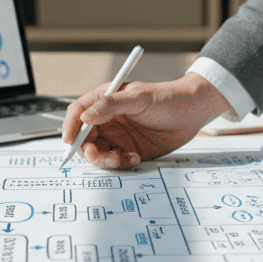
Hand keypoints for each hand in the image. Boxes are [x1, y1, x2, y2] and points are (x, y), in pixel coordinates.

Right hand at [61, 73, 230, 169]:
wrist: (193, 112)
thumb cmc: (167, 98)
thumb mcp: (139, 97)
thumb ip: (110, 105)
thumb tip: (85, 117)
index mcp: (105, 101)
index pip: (78, 113)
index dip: (69, 127)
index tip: (69, 140)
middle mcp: (108, 119)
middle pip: (84, 138)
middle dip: (87, 149)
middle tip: (98, 154)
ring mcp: (118, 136)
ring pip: (98, 153)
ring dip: (105, 159)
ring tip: (122, 158)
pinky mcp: (129, 150)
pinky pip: (116, 162)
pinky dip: (121, 164)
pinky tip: (135, 158)